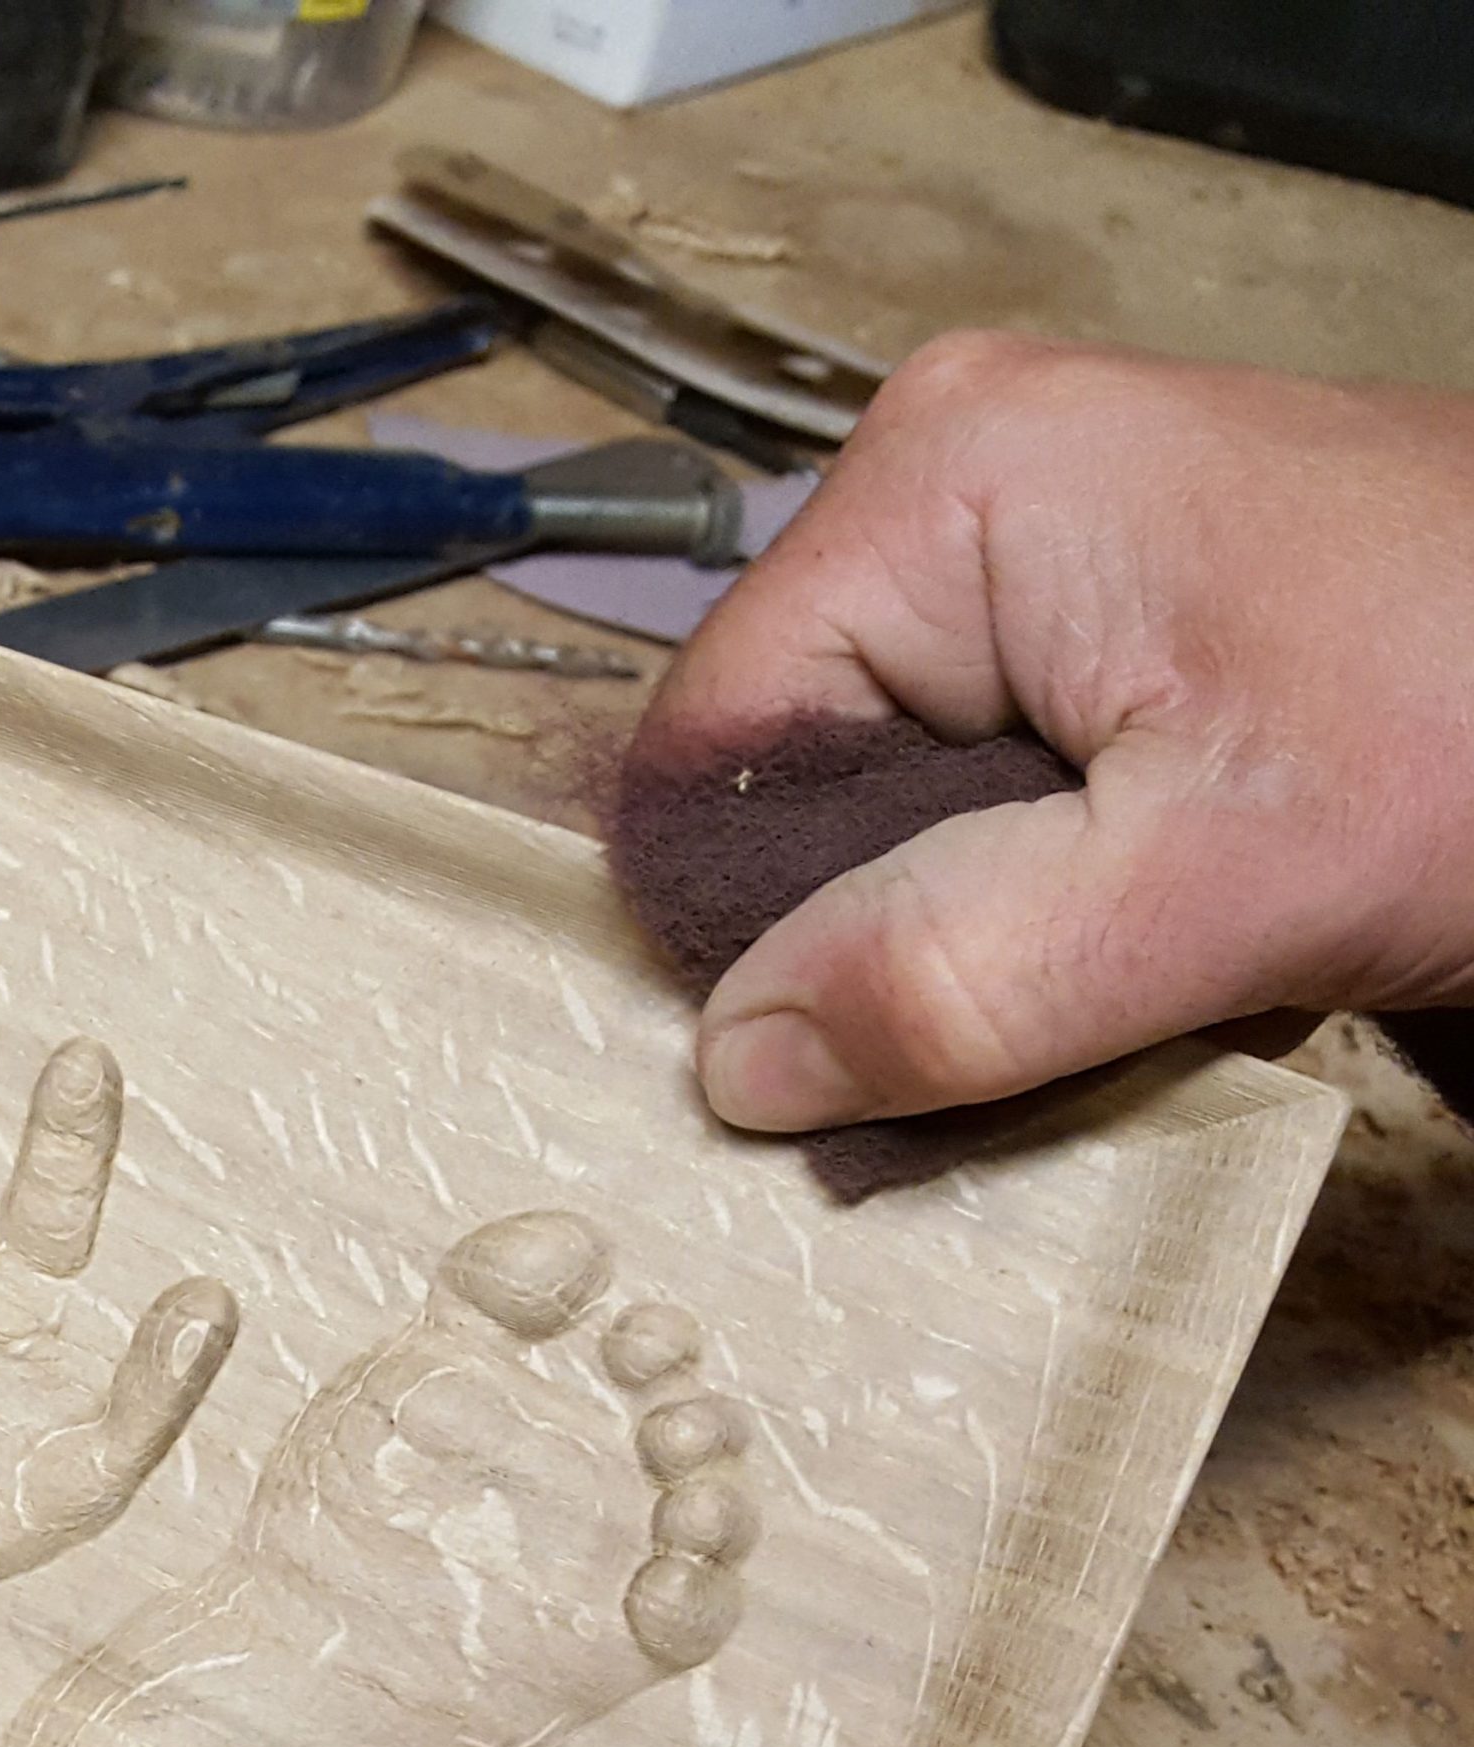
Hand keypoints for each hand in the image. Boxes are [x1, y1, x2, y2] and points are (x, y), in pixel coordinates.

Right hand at [628, 331, 1473, 1128]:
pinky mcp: (1092, 628)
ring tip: (1085, 995)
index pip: (716, 749)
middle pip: (790, 784)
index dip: (743, 929)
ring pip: (878, 814)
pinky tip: (1113, 957)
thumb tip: (734, 1058)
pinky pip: (971, 802)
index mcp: (945, 486)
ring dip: (950, 943)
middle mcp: (959, 489)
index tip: (836, 1068)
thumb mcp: (1222, 880)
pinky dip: (1019, 913)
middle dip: (862, 942)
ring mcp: (1027, 553)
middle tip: (991, 1048)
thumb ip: (961, 972)